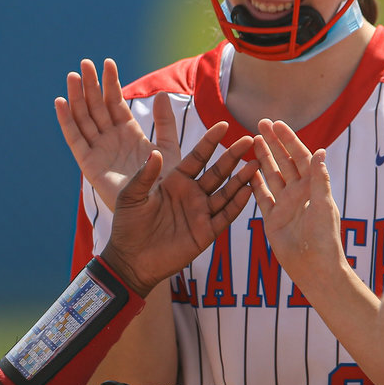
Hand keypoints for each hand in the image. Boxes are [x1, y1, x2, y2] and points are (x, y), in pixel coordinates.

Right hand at [56, 59, 182, 206]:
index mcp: (128, 132)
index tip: (108, 63)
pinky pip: (75, 140)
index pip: (115, 102)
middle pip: (96, 106)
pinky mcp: (89, 164)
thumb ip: (165, 122)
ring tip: (73, 75)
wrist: (157, 211)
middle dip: (91, 85)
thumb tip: (161, 93)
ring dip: (77, 97)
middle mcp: (110, 138)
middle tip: (85, 62)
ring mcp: (98, 150)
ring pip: (84, 118)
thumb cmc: (165, 184)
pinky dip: (66, 121)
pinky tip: (60, 102)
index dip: (111, 83)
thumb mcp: (169, 148)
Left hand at [99, 129, 255, 296]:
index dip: (210, 141)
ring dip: (241, 179)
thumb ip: (144, 175)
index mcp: (175, 181)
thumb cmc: (128, 226)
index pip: (197, 157)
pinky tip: (248, 191)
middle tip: (250, 139)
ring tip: (256, 163)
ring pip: (226, 192)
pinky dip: (237, 204)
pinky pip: (225, 216)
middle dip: (233, 156)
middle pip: (217, 171)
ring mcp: (201, 213)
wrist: (130, 260)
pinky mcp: (205, 233)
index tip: (224, 125)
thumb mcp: (131, 196)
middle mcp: (191, 194)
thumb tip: (155, 152)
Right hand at [249, 119, 343, 281]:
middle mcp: (298, 193)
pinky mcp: (272, 218)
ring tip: (252, 141)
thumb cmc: (324, 238)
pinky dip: (254, 183)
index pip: (300, 157)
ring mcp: (284, 205)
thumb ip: (319, 179)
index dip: (289, 140)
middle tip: (260, 124)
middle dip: (273, 143)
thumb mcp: (323, 206)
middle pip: (284, 161)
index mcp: (312, 187)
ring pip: (271, 175)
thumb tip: (320, 151)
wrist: (315, 267)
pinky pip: (261, 197)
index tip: (278, 124)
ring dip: (263, 158)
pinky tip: (247, 170)